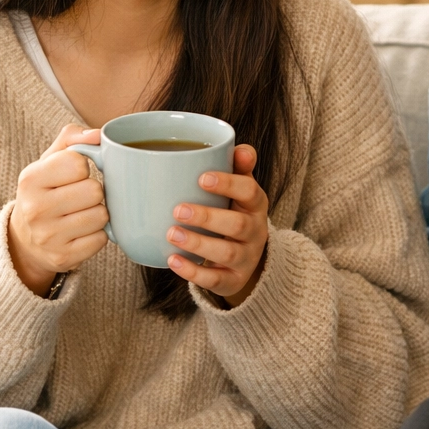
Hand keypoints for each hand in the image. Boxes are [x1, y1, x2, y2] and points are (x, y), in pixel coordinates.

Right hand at [8, 125, 108, 295]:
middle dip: (93, 192)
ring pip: (101, 215)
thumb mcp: (50, 161)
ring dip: (97, 213)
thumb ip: (73, 139)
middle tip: (79, 197)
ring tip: (80, 214)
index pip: (78, 163)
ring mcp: (48, 237)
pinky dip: (97, 235)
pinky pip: (101, 239)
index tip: (73, 175)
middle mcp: (35, 209)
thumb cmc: (46, 192)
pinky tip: (81, 232)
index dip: (83, 167)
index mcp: (30, 179)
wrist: (25, 240)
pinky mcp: (63, 258)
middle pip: (94, 190)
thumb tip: (99, 134)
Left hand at [165, 144, 268, 305]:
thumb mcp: (241, 190)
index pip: (250, 192)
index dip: (229, 185)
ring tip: (171, 233)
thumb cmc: (235, 213)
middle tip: (178, 209)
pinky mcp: (233, 280)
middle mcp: (256, 232)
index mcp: (256, 205)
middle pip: (238, 225)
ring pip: (227, 253)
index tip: (202, 178)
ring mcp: (246, 258)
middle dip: (208, 217)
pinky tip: (172, 260)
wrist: (246, 258)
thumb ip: (239, 168)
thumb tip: (239, 148)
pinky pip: (216, 280)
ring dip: (198, 243)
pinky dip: (193, 272)